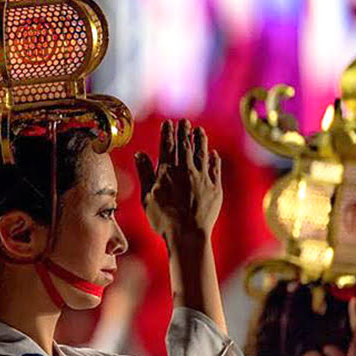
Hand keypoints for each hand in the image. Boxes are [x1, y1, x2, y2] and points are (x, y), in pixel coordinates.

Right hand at [135, 120, 222, 244]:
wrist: (187, 234)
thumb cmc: (163, 219)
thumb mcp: (147, 197)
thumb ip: (145, 173)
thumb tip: (140, 154)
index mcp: (167, 172)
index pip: (167, 147)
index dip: (168, 133)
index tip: (169, 123)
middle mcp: (185, 171)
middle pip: (185, 146)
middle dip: (184, 132)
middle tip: (185, 121)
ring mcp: (202, 178)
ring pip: (201, 154)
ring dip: (200, 141)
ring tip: (199, 131)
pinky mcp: (215, 188)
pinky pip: (214, 169)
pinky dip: (213, 159)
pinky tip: (212, 154)